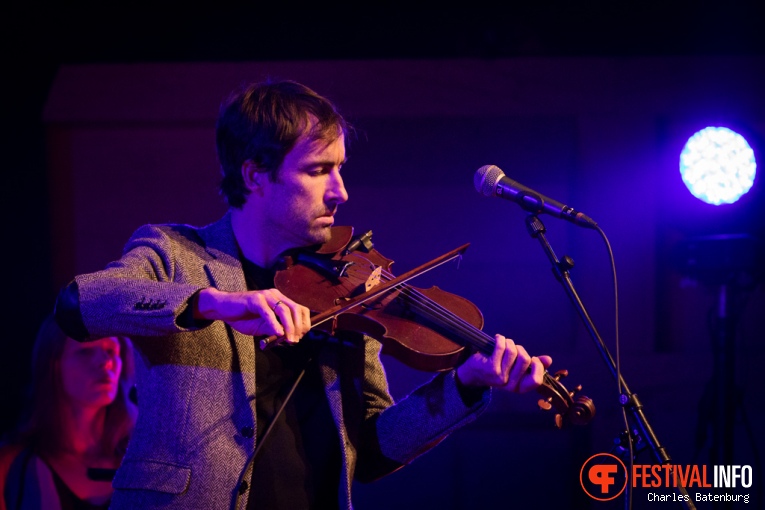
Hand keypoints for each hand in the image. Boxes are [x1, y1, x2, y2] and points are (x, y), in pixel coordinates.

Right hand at [194, 287, 310, 344]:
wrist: (223, 308)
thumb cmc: (243, 317)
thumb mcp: (262, 326)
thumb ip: (275, 329)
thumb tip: (288, 338)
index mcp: (280, 299)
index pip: (300, 309)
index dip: (304, 323)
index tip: (300, 337)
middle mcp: (275, 295)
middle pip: (295, 309)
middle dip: (298, 327)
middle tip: (295, 340)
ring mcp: (265, 295)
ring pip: (284, 310)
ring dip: (289, 327)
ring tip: (289, 339)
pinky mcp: (255, 299)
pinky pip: (268, 313)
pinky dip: (274, 324)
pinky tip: (277, 332)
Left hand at [456, 334, 551, 392]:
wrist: (474, 373)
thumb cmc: (498, 368)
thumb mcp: (516, 369)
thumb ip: (533, 365)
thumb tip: (548, 360)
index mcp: (519, 388)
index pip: (536, 381)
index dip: (538, 366)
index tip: (533, 358)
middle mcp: (510, 385)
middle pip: (525, 360)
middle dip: (520, 349)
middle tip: (513, 348)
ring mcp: (500, 377)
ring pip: (513, 352)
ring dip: (509, 343)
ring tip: (504, 344)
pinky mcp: (490, 368)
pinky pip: (501, 347)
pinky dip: (500, 339)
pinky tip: (497, 338)